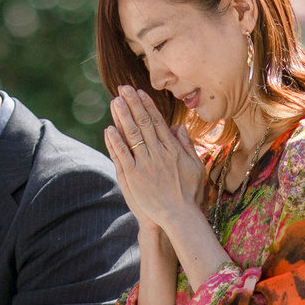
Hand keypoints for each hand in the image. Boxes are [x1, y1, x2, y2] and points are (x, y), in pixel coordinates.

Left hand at [102, 86, 204, 229]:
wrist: (180, 215)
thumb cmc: (190, 193)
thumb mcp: (195, 166)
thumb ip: (186, 145)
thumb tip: (178, 127)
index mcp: (172, 149)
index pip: (157, 122)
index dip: (147, 106)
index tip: (139, 93)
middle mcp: (159, 153)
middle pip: (143, 123)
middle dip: (133, 104)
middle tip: (123, 88)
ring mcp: (146, 164)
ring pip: (133, 135)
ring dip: (123, 116)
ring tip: (115, 101)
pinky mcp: (134, 176)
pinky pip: (123, 155)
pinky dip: (116, 142)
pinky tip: (109, 128)